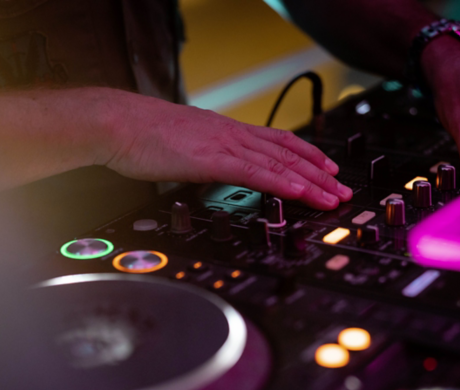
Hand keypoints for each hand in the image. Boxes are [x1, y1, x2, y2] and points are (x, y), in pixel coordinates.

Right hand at [102, 90, 351, 208]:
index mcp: (224, 130)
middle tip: (342, 188)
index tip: (326, 167)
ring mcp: (225, 145)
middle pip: (287, 153)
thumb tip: (208, 165)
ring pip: (280, 164)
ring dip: (311, 182)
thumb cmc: (140, 135)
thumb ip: (202, 154)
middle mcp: (232, 133)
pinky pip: (258, 174)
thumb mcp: (181, 144)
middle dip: (319, 173)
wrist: (117, 123)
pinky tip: (303, 195)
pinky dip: (285, 185)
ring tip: (334, 196)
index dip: (306, 154)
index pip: (276, 140)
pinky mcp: (214, 160)